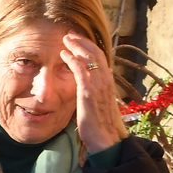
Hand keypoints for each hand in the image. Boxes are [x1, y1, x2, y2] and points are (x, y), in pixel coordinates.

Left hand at [62, 32, 128, 154]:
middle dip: (83, 42)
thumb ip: (97, 91)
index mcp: (108, 83)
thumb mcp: (99, 103)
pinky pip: (81, 70)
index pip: (100, 59)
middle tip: (70, 34)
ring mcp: (98, 86)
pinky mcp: (88, 92)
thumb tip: (99, 80)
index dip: (90, 48)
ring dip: (77, 46)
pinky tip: (64, 54)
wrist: (105, 138)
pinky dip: (73, 59)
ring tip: (66, 39)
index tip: (79, 41)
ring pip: (89, 58)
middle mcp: (106, 81)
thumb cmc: (100, 124)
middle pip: (96, 54)